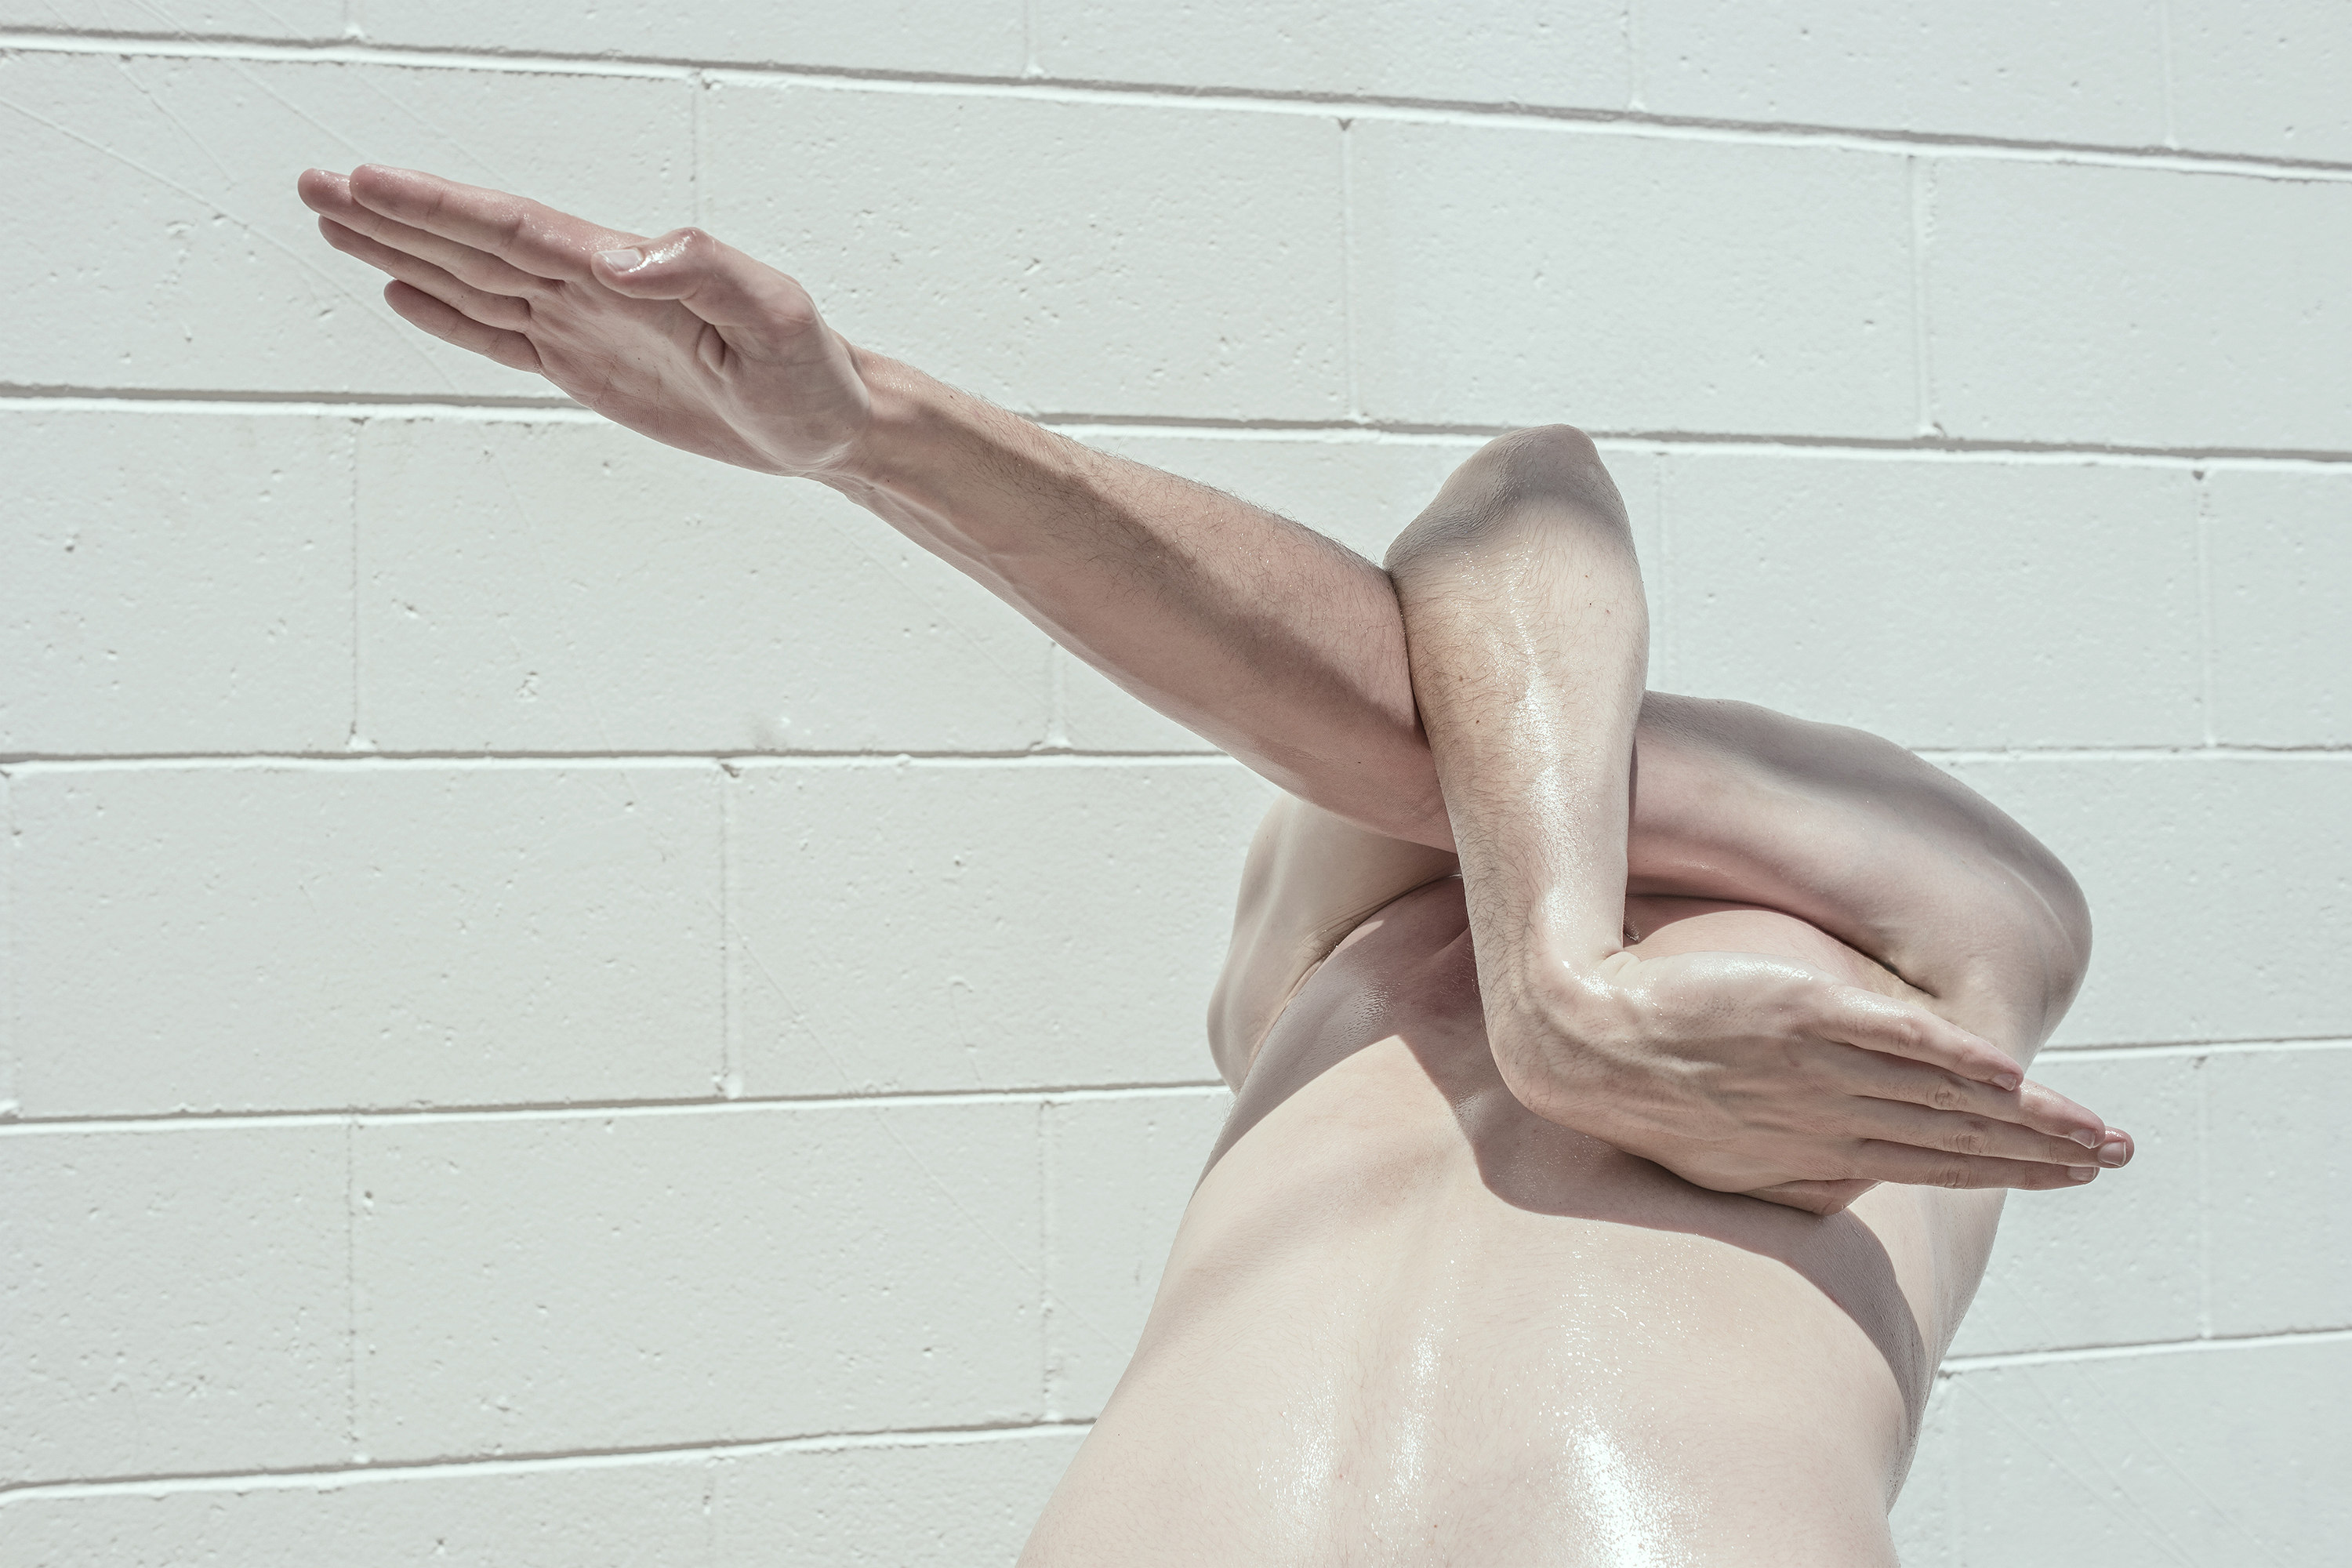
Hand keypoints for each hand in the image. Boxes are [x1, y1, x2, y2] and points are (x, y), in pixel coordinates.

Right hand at [297, 165, 870, 474]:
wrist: (833, 425)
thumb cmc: (815, 372)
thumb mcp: (776, 318)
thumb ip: (707, 271)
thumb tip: (626, 254)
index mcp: (627, 269)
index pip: (514, 229)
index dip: (437, 209)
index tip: (367, 183)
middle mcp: (596, 287)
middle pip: (474, 242)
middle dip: (394, 215)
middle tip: (315, 184)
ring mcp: (587, 325)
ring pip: (475, 280)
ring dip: (405, 252)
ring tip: (336, 224)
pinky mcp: (590, 367)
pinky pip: (504, 335)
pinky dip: (450, 314)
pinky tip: (404, 293)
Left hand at [1489, 949, 2132, 1215]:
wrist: (1567, 1026)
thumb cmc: (1631, 1064)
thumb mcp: (1715, 1123)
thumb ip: (1786, 1143)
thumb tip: (1836, 1166)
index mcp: (1804, 1147)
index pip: (1926, 1159)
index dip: (2002, 1167)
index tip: (2072, 1171)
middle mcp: (1817, 1119)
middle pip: (1950, 1137)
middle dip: (2037, 1152)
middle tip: (2117, 1156)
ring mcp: (1805, 1073)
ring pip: (1933, 1098)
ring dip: (2018, 1116)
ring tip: (2091, 1130)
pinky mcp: (1789, 1018)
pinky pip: (1882, 1041)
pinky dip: (1944, 1059)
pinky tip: (2003, 1072)